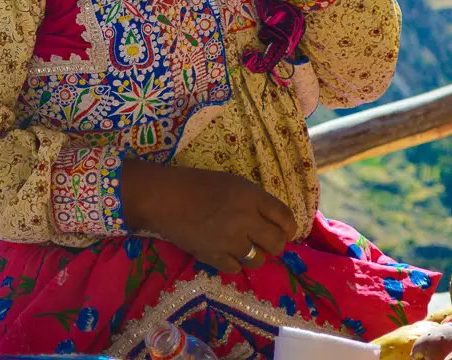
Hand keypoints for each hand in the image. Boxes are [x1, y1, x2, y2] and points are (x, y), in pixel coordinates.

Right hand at [121, 158, 296, 273]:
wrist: (162, 197)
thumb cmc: (195, 183)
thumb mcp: (230, 182)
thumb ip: (252, 200)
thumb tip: (271, 220)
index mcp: (250, 195)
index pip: (285, 217)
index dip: (289, 227)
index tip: (285, 230)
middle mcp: (245, 219)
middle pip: (277, 243)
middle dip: (275, 244)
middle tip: (265, 241)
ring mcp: (230, 241)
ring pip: (258, 260)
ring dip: (254, 254)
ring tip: (241, 245)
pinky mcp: (214, 257)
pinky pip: (236, 269)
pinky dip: (233, 262)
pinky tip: (224, 251)